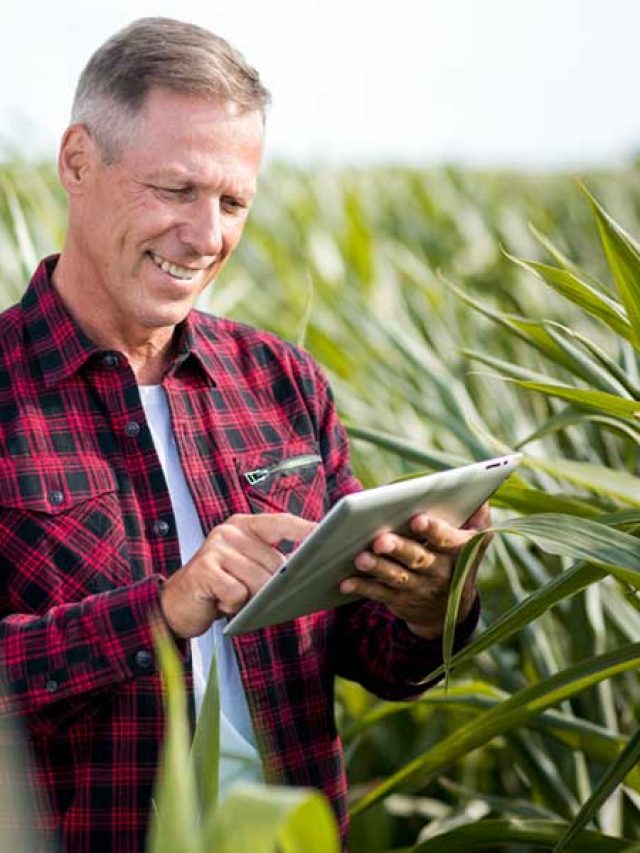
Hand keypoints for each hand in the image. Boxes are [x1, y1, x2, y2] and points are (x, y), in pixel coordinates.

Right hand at [160, 513, 315, 638]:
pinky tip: (219, 603)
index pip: (281, 522)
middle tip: (253, 596)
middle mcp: (229, 531)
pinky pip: (237, 594)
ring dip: (250, 599)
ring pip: (258, 581)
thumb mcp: (249, 570)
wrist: (177, 606)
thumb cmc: (221, 587)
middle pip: (274, 562)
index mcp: (244, 525)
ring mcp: (215, 548)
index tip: (330, 534)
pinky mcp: (203, 569)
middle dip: (272, 586)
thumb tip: (309, 568)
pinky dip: (232, 606)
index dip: (306, 529)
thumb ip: (274, 563)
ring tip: (231, 597)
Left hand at [340, 503, 490, 638]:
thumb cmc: (456, 557)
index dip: (433, 529)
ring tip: (360, 558)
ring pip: (397, 577)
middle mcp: (440, 572)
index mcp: (459, 552)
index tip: (416, 519)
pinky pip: (380, 594)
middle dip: (399, 548)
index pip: (447, 539)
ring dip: (377, 568)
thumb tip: (481, 494)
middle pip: (418, 559)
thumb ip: (477, 518)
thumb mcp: (475, 541)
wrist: (449, 609)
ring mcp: (419, 588)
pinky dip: (362, 587)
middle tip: (380, 540)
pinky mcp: (400, 600)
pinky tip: (345, 581)